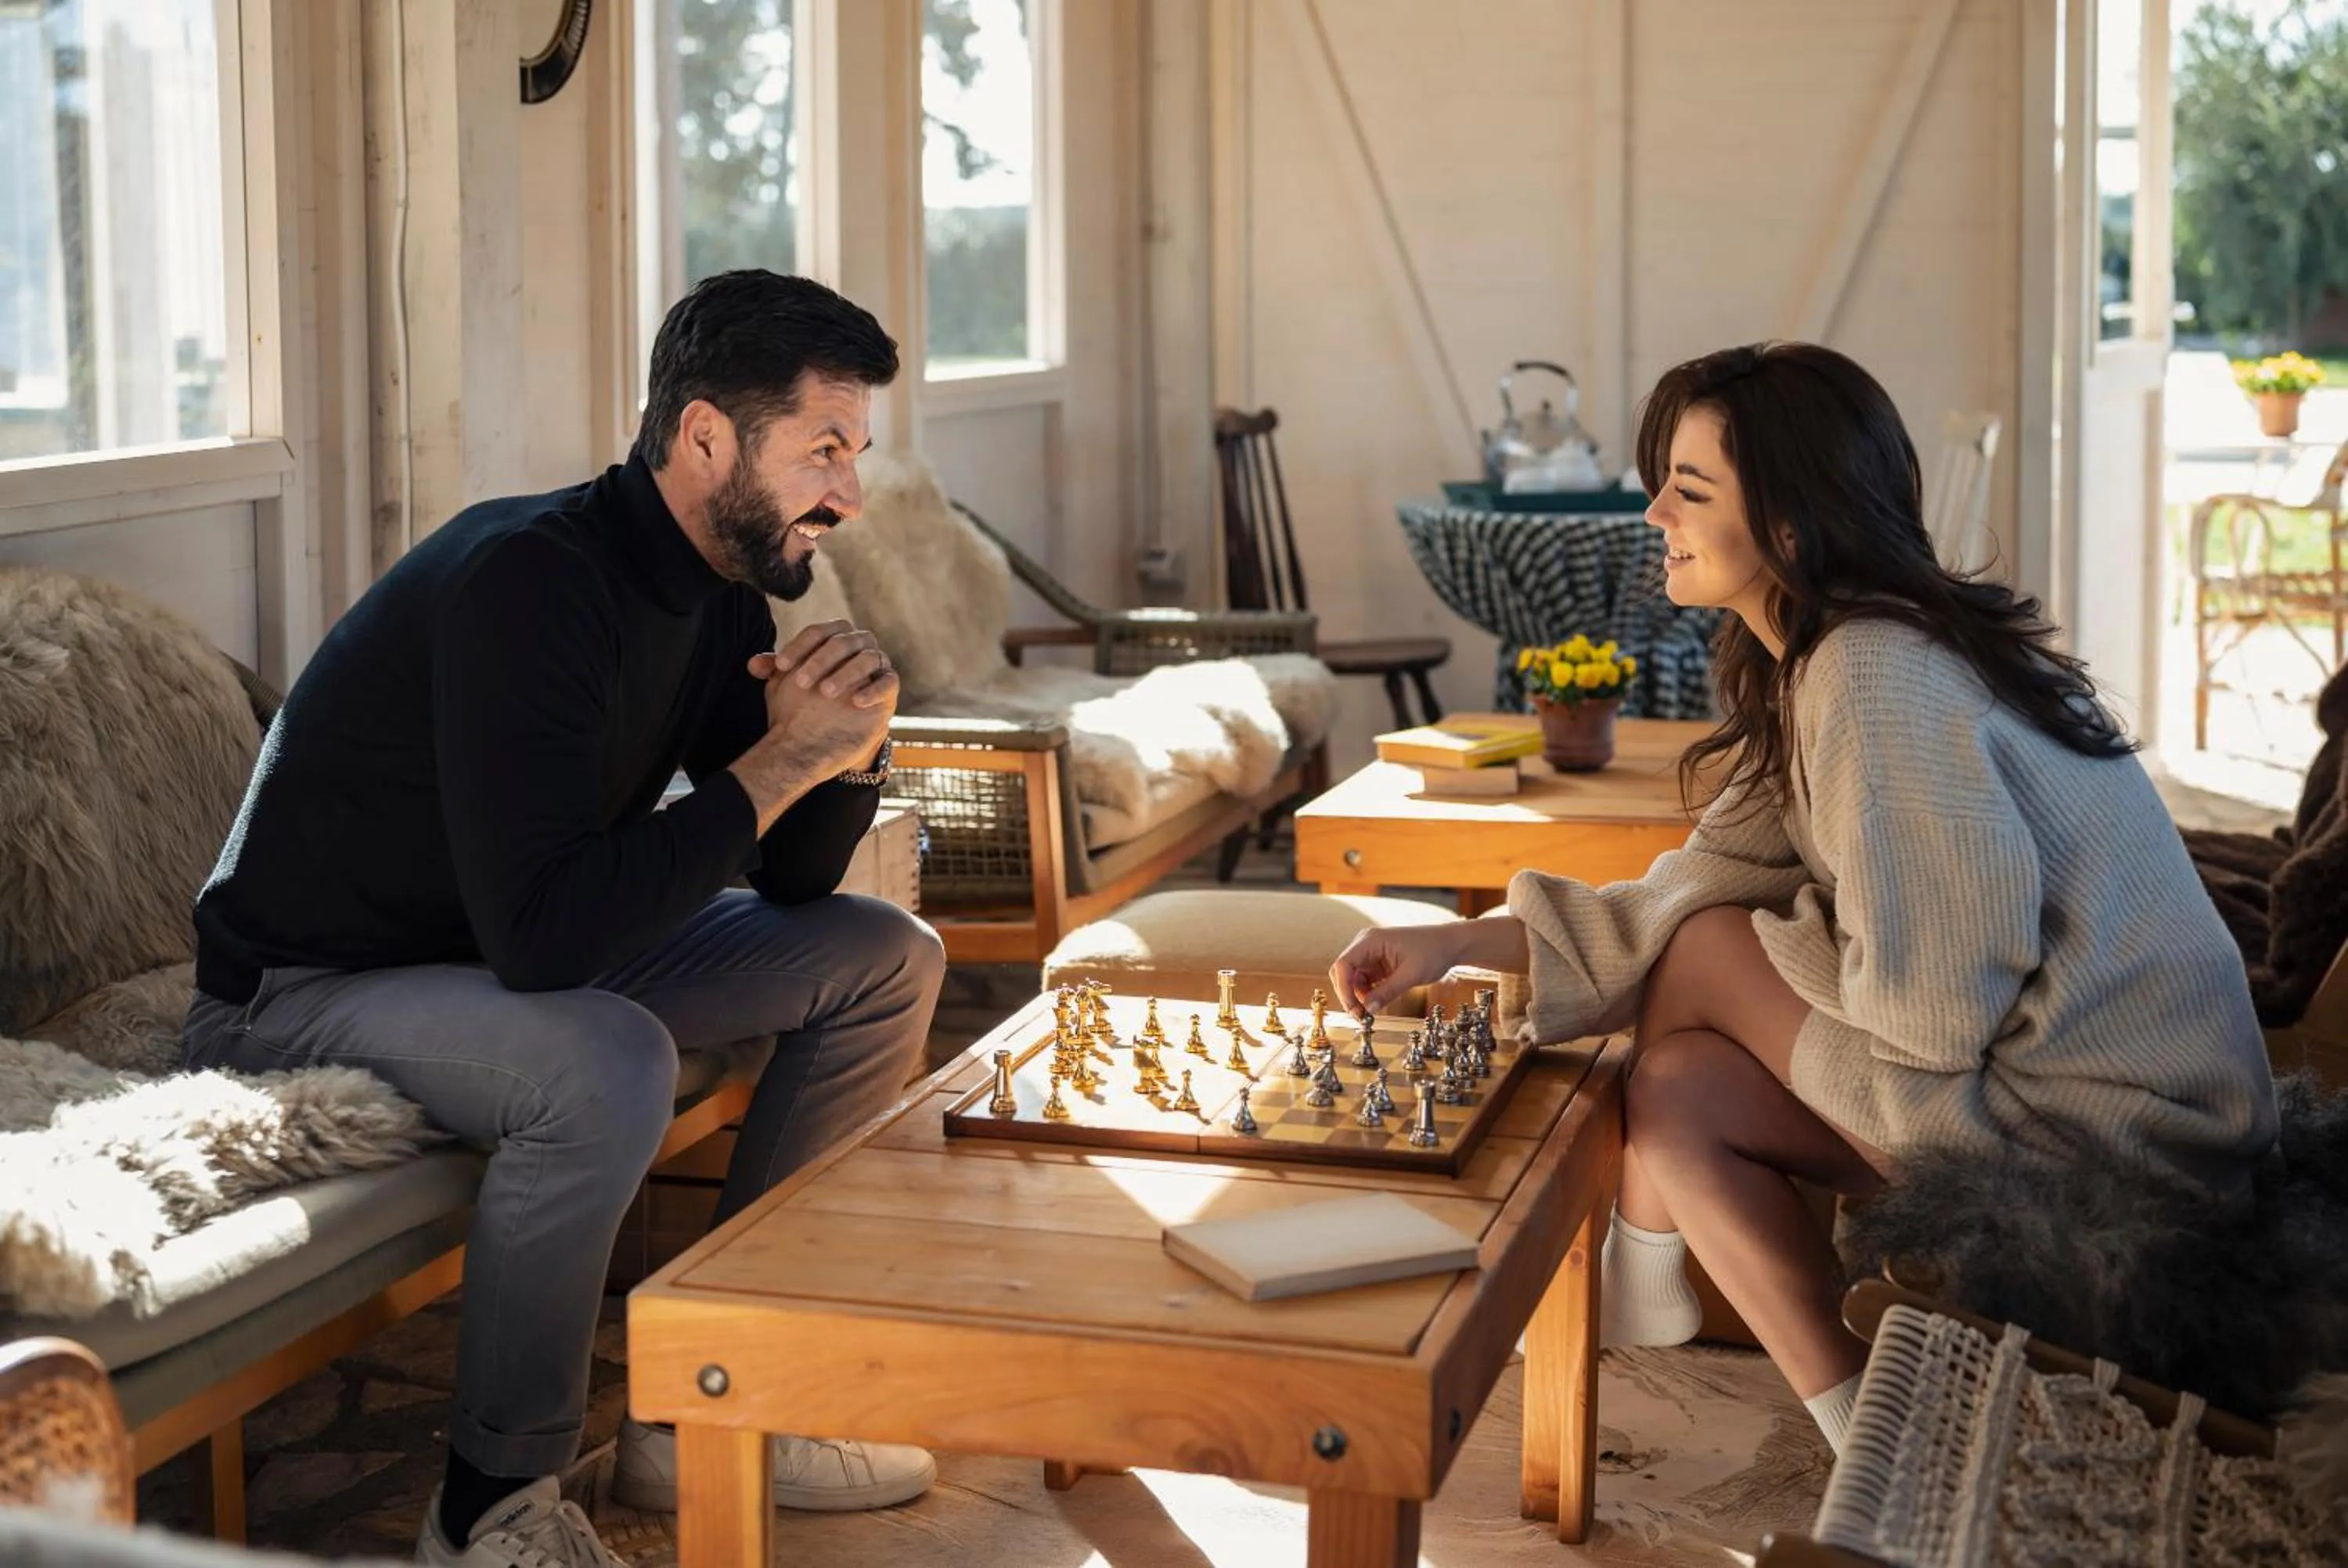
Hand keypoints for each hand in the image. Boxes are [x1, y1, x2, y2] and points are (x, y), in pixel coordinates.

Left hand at [747, 620, 897, 777]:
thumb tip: (753, 664)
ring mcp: (877, 664)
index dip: (798, 646)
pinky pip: (888, 682)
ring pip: (867, 658)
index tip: (780, 666)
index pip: (818, 632)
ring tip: (826, 693)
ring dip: (846, 673)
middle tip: (801, 683)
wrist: (829, 730)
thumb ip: (772, 671)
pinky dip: (874, 689)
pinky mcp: (889, 686)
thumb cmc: (807, 699)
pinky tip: (856, 702)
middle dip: (820, 660)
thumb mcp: (786, 685)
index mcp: (834, 636)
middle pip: (842, 641)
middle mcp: (859, 644)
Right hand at [1329, 923, 1468, 1016]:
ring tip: (1370, 1013)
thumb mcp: (1411, 975)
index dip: (1343, 989)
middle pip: (1343, 972)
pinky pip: (1364, 981)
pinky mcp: (1377, 964)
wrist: (1449, 945)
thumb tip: (1368, 1010)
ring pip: (1352, 979)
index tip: (1353, 1009)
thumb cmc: (1433, 952)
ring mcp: (1371, 954)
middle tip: (1361, 1016)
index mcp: (1370, 940)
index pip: (1343, 965)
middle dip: (1348, 995)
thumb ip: (1387, 992)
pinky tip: (1377, 1003)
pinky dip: (1367, 994)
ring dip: (1357, 997)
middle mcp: (1366, 945)